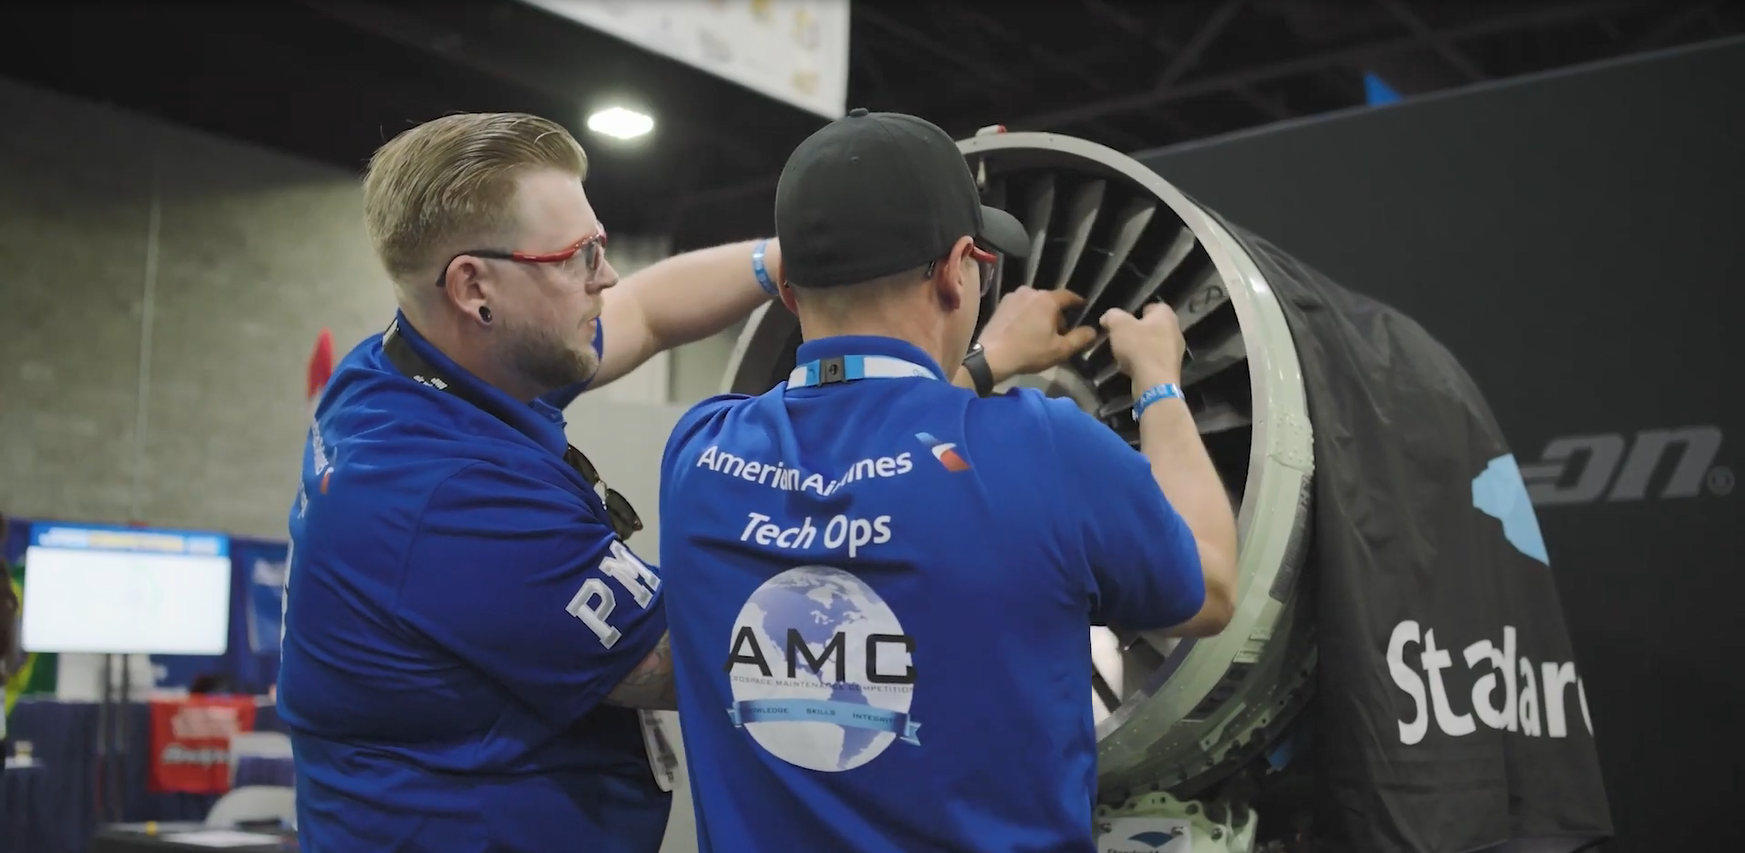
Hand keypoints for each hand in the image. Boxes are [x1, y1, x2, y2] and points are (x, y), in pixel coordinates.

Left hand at [977, 287, 1098, 380]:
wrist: (992, 356)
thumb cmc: (1029, 352)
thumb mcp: (1060, 349)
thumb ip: (1080, 338)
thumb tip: (1093, 330)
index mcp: (1047, 299)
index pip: (1068, 296)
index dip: (1078, 302)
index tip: (1083, 307)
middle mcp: (1030, 291)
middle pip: (1050, 300)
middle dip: (1057, 313)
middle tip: (1060, 331)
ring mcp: (1013, 296)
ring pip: (1035, 303)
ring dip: (1040, 314)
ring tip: (1040, 332)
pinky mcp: (1001, 304)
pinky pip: (1021, 306)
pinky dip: (1026, 315)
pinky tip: (1024, 330)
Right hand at [1101, 302, 1186, 385]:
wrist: (1154, 382)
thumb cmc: (1138, 347)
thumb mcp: (1118, 325)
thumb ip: (1112, 316)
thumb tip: (1108, 317)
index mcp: (1166, 315)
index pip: (1153, 306)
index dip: (1138, 311)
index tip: (1125, 321)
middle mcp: (1175, 330)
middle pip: (1153, 326)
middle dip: (1138, 331)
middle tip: (1123, 337)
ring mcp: (1176, 351)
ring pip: (1154, 344)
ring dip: (1141, 347)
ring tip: (1126, 354)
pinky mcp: (1172, 368)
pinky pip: (1155, 359)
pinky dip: (1145, 361)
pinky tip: (1134, 368)